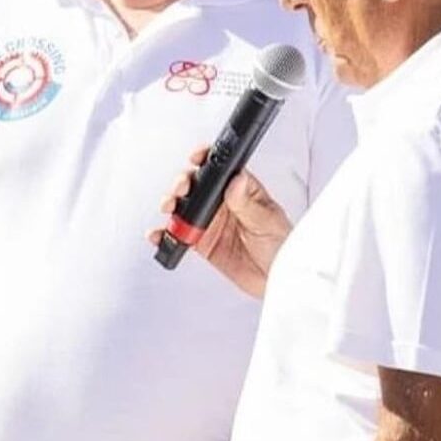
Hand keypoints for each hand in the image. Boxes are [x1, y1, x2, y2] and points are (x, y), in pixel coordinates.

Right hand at [149, 147, 291, 297]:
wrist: (277, 282)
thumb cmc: (282, 247)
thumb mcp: (268, 222)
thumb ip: (248, 204)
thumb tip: (236, 181)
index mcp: (242, 191)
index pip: (221, 169)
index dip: (206, 159)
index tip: (197, 158)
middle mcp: (223, 203)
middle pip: (196, 184)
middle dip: (183, 182)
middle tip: (181, 189)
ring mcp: (210, 222)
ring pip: (183, 206)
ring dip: (171, 203)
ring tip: (168, 206)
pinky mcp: (201, 242)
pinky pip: (178, 235)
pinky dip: (164, 234)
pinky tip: (158, 233)